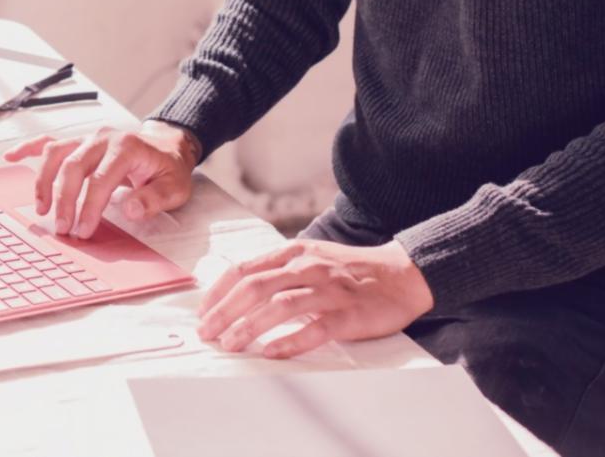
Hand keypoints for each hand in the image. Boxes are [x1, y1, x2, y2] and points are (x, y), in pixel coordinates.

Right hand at [2, 121, 198, 238]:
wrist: (166, 146)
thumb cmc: (168, 169)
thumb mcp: (175, 187)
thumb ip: (154, 198)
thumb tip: (131, 209)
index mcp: (127, 147)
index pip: (101, 179)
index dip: (90, 206)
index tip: (83, 230)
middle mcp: (103, 138)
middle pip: (73, 167)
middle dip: (64, 200)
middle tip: (62, 228)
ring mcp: (88, 138)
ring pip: (56, 154)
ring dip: (44, 181)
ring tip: (41, 209)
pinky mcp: (79, 141)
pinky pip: (50, 141)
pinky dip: (29, 148)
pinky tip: (11, 156)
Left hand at [197, 239, 434, 357]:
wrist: (402, 275)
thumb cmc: (351, 270)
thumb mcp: (311, 257)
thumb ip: (280, 270)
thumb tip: (240, 289)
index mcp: (295, 253)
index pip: (246, 269)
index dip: (219, 291)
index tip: (202, 312)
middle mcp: (308, 267)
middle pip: (256, 286)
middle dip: (225, 311)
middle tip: (206, 332)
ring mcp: (329, 290)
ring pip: (281, 305)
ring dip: (250, 325)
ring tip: (230, 344)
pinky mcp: (349, 314)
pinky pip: (316, 328)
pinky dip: (291, 340)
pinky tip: (272, 352)